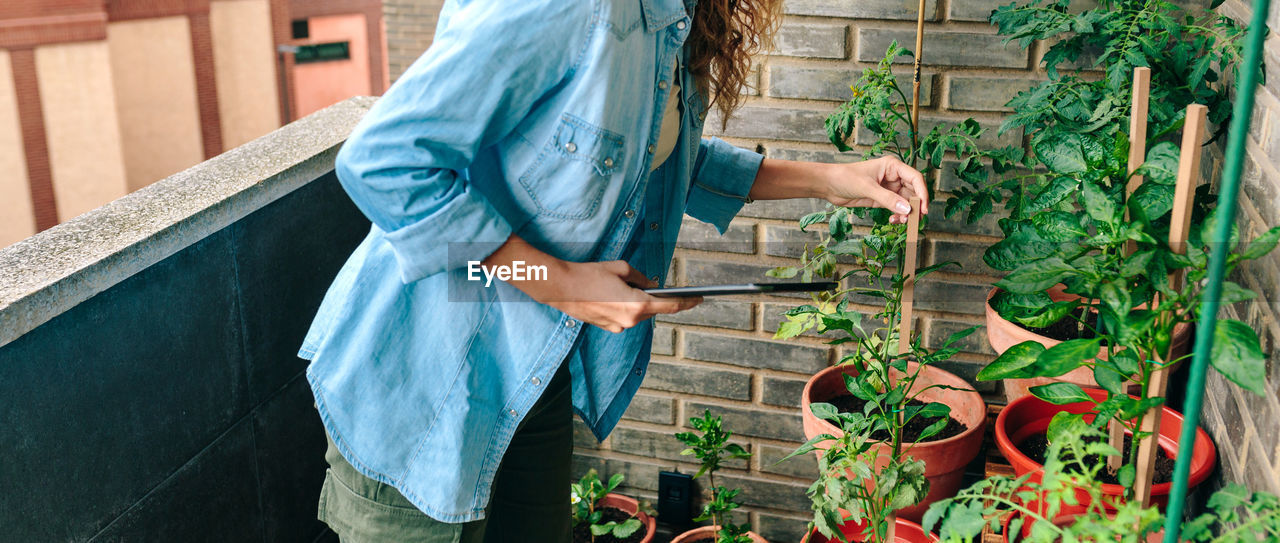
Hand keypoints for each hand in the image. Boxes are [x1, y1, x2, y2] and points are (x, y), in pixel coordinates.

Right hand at [533, 260, 701, 332]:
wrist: (561, 288)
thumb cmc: (589, 275)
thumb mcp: (621, 268)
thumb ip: (641, 278)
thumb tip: (651, 285)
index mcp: (636, 305)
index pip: (670, 305)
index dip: (687, 302)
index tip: (698, 299)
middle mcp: (629, 320)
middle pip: (653, 309)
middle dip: (655, 297)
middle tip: (651, 284)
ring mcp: (618, 326)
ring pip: (639, 314)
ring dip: (638, 302)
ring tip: (623, 286)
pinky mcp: (608, 327)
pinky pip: (625, 317)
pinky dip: (625, 307)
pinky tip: (613, 295)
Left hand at [824, 156, 928, 223]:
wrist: (828, 185)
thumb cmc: (846, 177)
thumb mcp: (867, 188)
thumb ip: (887, 199)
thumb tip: (907, 210)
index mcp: (893, 166)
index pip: (915, 178)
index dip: (922, 193)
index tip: (923, 208)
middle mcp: (893, 176)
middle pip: (913, 192)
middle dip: (915, 206)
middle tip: (914, 220)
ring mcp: (888, 189)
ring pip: (906, 202)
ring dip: (906, 213)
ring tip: (901, 222)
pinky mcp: (882, 199)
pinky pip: (896, 208)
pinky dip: (898, 215)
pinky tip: (893, 220)